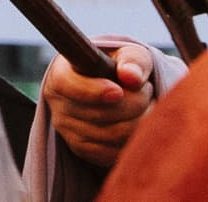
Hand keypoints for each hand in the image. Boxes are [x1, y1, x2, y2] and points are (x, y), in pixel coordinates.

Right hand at [43, 39, 159, 168]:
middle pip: (99, 113)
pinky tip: (142, 124)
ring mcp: (67, 129)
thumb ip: (132, 60)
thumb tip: (131, 77)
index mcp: (61, 73)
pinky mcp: (81, 149)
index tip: (118, 92)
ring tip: (148, 105)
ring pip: (112, 135)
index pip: (67, 85)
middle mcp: (58, 103)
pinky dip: (134, 141)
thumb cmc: (120, 66)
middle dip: (135, 102)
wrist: (113, 88)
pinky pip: (114, 152)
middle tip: (148, 90)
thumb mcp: (128, 54)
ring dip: (141, 122)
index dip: (93, 91)